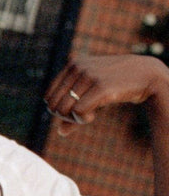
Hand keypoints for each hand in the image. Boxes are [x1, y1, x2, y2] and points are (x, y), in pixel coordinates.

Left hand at [45, 54, 168, 136]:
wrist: (145, 75)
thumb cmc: (116, 85)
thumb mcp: (92, 94)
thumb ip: (74, 109)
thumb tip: (60, 131)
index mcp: (72, 64)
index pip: (48, 96)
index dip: (58, 110)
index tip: (74, 112)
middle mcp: (78, 67)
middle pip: (53, 105)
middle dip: (65, 117)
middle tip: (82, 116)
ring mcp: (89, 75)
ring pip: (64, 109)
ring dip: (74, 120)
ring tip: (88, 116)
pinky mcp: (101, 86)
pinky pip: (78, 111)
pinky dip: (82, 120)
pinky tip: (93, 116)